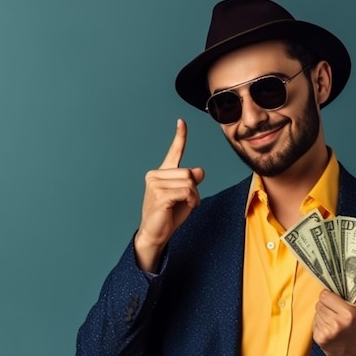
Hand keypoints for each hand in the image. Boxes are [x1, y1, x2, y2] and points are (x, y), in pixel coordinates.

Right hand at [134, 119, 204, 271]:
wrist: (155, 234)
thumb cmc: (169, 215)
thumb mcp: (186, 196)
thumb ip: (192, 182)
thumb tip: (200, 170)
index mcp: (162, 173)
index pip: (174, 152)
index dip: (180, 136)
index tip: (182, 122)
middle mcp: (156, 175)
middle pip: (189, 172)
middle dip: (195, 189)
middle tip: (190, 202)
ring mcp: (155, 184)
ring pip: (190, 182)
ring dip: (194, 197)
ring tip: (185, 205)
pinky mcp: (160, 194)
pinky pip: (187, 191)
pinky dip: (192, 200)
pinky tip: (184, 207)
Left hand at [313, 290, 355, 355]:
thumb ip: (352, 292)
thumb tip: (339, 280)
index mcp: (348, 313)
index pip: (325, 295)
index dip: (328, 296)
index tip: (333, 299)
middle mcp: (337, 322)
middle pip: (319, 303)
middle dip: (326, 306)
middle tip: (335, 313)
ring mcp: (328, 332)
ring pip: (316, 313)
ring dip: (323, 315)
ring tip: (334, 322)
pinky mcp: (320, 339)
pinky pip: (314, 323)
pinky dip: (320, 325)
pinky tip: (330, 329)